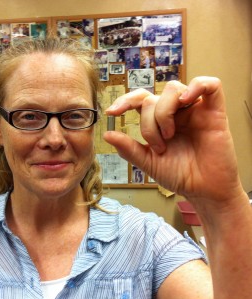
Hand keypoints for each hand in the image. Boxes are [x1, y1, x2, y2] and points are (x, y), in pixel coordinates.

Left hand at [103, 77, 243, 211]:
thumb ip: (128, 148)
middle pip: (151, 99)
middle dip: (148, 124)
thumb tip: (107, 134)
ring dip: (164, 112)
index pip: (140, 99)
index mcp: (159, 121)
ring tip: (170, 135)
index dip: (125, 101)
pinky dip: (197, 86)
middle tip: (158, 147)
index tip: (111, 113)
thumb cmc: (178, 175)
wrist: (203, 191)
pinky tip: (186, 100)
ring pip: (173, 88)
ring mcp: (194, 110)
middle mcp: (175, 112)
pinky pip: (211, 85)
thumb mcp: (148, 162)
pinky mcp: (215, 113)